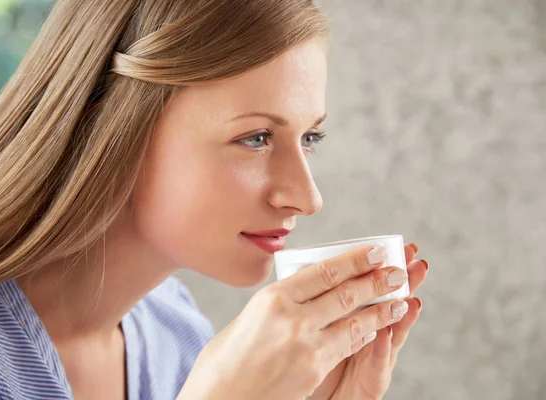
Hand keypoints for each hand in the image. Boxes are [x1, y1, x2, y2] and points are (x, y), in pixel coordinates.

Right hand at [178, 244, 416, 399]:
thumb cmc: (223, 360)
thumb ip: (276, 304)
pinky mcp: (313, 370)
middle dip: (376, 280)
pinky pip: (346, 346)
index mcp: (272, 299)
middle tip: (398, 270)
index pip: (324, 272)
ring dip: (380, 309)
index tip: (375, 250)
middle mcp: (292, 319)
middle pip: (345, 293)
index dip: (355, 259)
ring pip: (354, 320)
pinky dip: (363, 333)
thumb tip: (300, 293)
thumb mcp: (246, 318)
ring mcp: (306, 346)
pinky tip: (375, 327)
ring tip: (399, 298)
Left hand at [309, 244, 427, 399]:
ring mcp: (376, 359)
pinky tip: (385, 332)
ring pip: (393, 333)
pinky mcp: (372, 382)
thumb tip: (321, 271)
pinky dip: (382, 348)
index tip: (395, 245)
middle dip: (403, 282)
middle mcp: (373, 337)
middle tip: (416, 259)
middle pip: (391, 304)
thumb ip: (325, 306)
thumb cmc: (313, 363)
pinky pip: (378, 364)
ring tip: (413, 294)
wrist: (320, 397)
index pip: (373, 289)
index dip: (384, 269)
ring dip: (404, 313)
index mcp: (357, 320)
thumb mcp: (319, 329)